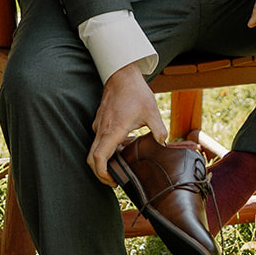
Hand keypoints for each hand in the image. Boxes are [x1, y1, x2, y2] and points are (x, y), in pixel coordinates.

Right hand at [87, 62, 167, 184]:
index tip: (113, 181)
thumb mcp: (151, 111)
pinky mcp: (100, 120)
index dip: (102, 174)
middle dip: (100, 173)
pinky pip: (99, 139)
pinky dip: (106, 148)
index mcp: (113, 130)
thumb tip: (164, 144)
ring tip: (121, 165)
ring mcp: (99, 125)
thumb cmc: (135, 91)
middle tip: (115, 180)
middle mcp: (102, 129)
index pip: (98, 158)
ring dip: (104, 161)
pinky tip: (121, 146)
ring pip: (94, 149)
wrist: (122, 74)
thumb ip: (158, 130)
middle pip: (91, 159)